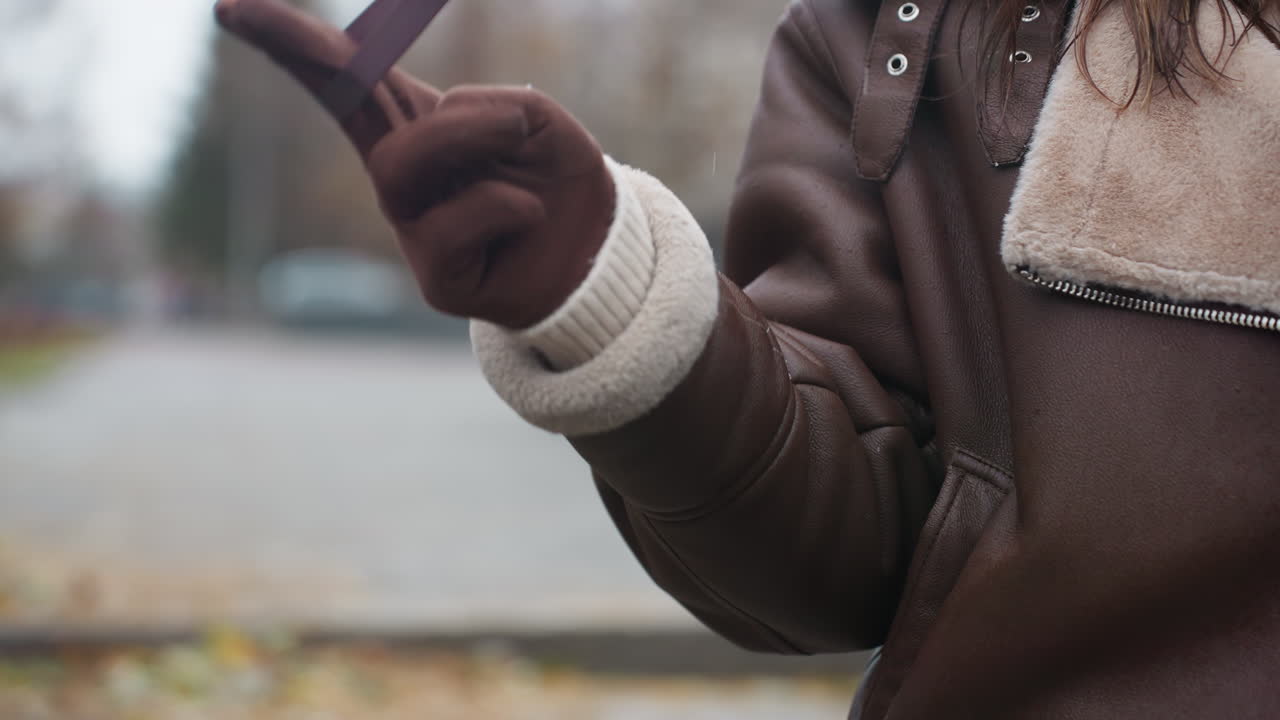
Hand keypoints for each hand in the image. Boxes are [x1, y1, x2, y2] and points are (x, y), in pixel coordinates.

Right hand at [214, 0, 613, 328]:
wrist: (597, 257)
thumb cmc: (558, 180)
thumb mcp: (539, 120)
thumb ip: (496, 107)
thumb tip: (451, 126)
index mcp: (416, 125)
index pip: (346, 79)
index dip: (291, 41)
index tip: (226, 8)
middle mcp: (402, 174)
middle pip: (352, 110)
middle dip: (357, 71)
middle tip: (505, 118)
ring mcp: (412, 226)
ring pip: (405, 163)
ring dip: (471, 136)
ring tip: (520, 141)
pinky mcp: (435, 278)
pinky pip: (456, 220)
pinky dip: (509, 204)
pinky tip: (530, 215)